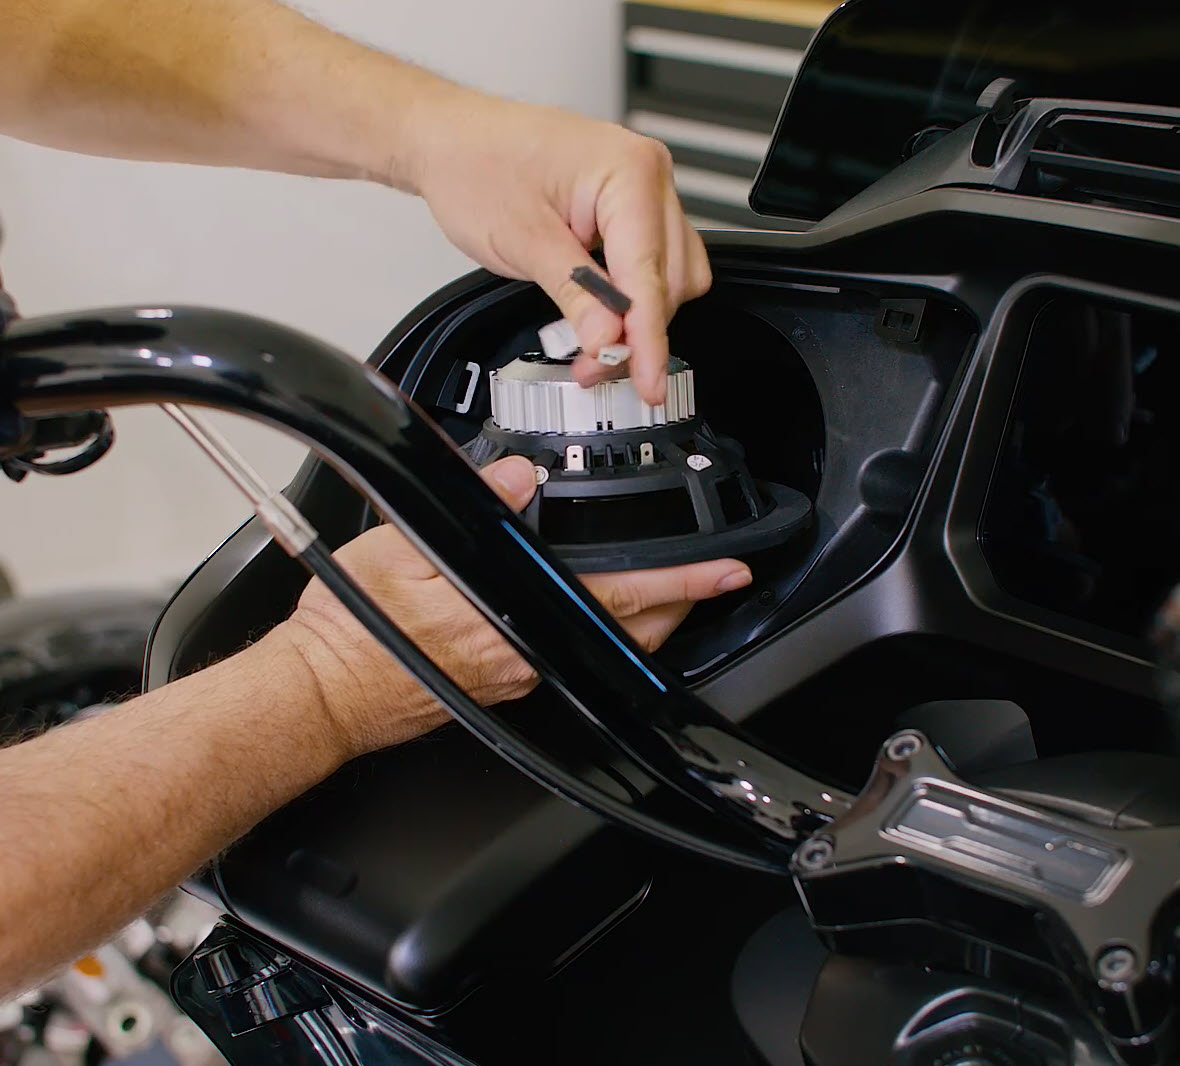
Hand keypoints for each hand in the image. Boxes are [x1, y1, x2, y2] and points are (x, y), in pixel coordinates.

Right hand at [281, 456, 749, 758]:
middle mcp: (524, 655)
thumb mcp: (398, 546)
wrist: (320, 690)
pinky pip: (572, 656)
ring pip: (606, 649)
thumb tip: (517, 480)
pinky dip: (604, 632)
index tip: (725, 571)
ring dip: (648, 621)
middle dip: (681, 605)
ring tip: (672, 592)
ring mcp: (517, 674)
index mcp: (510, 618)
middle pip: (631, 634)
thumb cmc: (352, 627)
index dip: (681, 583)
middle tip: (712, 577)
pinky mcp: (502, 683)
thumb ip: (469, 508)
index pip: (620, 597)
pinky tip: (597, 610)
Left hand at [403, 86, 711, 404]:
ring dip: (639, 319)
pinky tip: (603, 316)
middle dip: (637, 332)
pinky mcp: (633, 208)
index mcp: (628, 171)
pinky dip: (633, 298)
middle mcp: (648, 175)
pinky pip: (655, 263)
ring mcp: (644, 190)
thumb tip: (608, 340)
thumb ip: (574, 294)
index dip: (647, 337)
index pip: (649, 274)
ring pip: (672, 276)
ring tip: (595, 346)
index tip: (647, 380)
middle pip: (672, 280)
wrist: (451, 141)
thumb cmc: (476, 166)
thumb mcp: (523, 242)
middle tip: (596, 366)